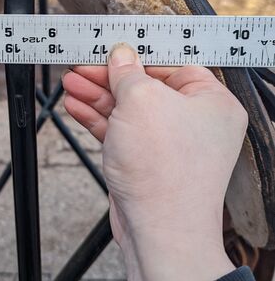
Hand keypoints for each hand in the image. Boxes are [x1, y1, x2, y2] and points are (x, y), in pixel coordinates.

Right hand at [62, 44, 246, 280]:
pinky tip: (76, 106)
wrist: (159, 233)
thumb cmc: (163, 170)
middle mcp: (194, 122)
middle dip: (108, 77)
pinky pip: (122, 132)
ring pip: (129, 110)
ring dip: (97, 96)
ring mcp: (169, 144)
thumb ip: (127, 72)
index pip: (172, 64)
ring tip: (69, 83)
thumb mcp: (140, 102)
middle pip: (146, 87)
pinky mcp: (147, 163)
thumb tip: (121, 53)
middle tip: (80, 66)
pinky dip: (99, 119)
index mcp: (211, 102)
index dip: (138, 54)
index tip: (109, 47)